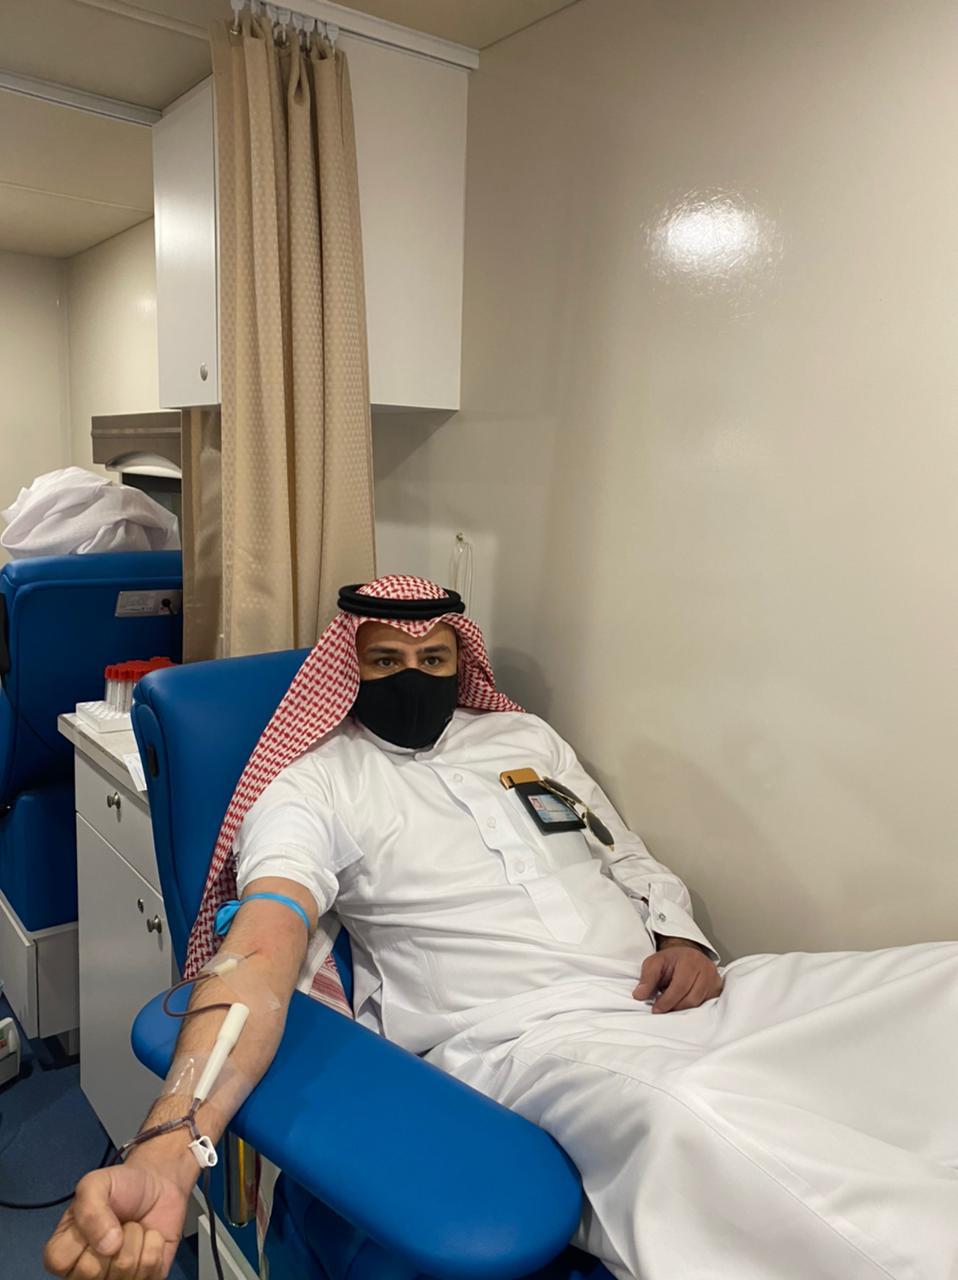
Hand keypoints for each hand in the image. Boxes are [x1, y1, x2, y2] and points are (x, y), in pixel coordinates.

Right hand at [43, 1159, 190, 1279]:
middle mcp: (85, 1273)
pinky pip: (150, 1271)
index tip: (97, 1218)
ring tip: (134, 1227)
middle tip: (119, 1222)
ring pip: (125, 1270)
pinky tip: (150, 1236)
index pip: (59, 1262)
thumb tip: (108, 1248)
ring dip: (137, 1239)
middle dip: (115, 1237)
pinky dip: (155, 1246)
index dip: (83, 1238)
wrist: (158, 1185)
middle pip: (93, 1272)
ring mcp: (114, 1279)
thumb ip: (90, 1210)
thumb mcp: (96, 1184)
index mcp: (64, 1251)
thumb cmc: (121, 1186)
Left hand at [632, 942, 722, 1013]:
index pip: (680, 987)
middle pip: (691, 998)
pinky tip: (682, 1004)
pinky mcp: (717, 990)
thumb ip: (646, 979)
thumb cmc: (670, 961)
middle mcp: (707, 969)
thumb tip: (639, 995)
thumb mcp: (654, 963)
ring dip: (682, 1009)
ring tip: (671, 1004)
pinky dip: (692, 1009)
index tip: (655, 1009)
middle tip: (662, 1009)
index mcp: (690, 960)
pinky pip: (705, 1006)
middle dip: (674, 1007)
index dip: (667, 1001)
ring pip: (698, 1004)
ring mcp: (714, 980)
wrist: (686, 956)